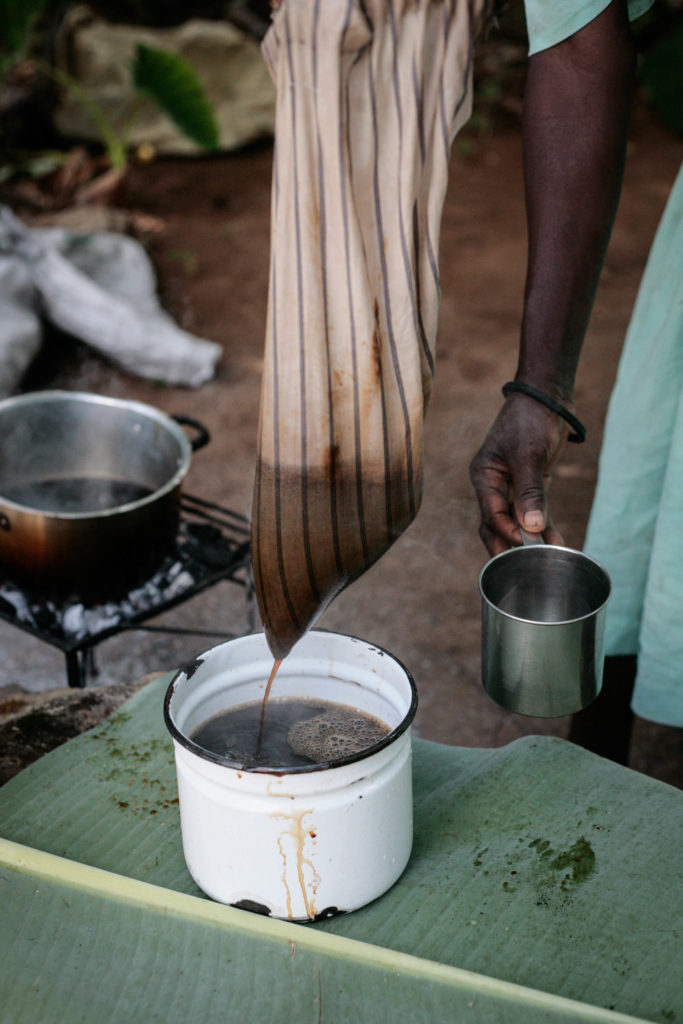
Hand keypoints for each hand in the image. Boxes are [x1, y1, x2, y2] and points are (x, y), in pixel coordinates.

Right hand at [469, 392, 567, 555]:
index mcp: (483, 477)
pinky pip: (532, 512)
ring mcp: (511, 486)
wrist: (547, 394)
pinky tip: (555, 541)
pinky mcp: (529, 484)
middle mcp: (493, 485)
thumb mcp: (528, 454)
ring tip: (548, 559)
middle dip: (510, 547)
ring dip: (530, 540)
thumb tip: (530, 528)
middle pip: (495, 525)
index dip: (507, 533)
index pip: (490, 515)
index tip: (527, 545)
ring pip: (515, 522)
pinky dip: (542, 526)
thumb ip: (529, 492)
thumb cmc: (531, 418)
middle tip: (526, 569)